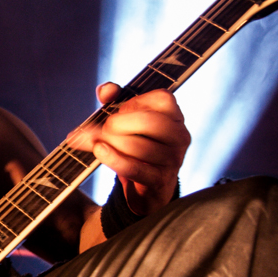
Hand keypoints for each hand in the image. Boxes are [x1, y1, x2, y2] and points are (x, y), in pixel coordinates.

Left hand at [69, 83, 189, 214]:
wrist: (145, 186)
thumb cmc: (137, 145)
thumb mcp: (127, 120)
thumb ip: (115, 99)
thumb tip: (106, 90)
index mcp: (175, 117)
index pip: (162, 99)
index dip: (134, 102)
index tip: (119, 111)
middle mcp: (179, 136)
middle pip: (150, 122)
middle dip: (119, 123)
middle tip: (105, 129)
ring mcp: (173, 160)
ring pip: (141, 147)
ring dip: (112, 143)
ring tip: (97, 143)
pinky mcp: (160, 180)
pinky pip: (135, 168)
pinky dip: (114, 159)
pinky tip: (100, 151)